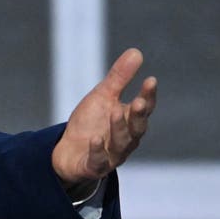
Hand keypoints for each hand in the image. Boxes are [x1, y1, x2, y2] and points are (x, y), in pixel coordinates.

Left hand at [52, 47, 156, 194]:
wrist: (68, 150)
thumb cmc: (91, 122)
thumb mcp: (102, 96)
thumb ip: (119, 78)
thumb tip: (136, 51)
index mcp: (129, 121)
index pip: (143, 108)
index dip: (148, 96)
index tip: (151, 80)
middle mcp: (126, 139)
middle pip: (136, 128)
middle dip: (138, 115)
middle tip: (139, 101)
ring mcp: (111, 155)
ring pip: (120, 144)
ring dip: (119, 129)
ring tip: (115, 112)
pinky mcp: (94, 166)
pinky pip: (98, 161)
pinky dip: (98, 151)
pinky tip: (94, 139)